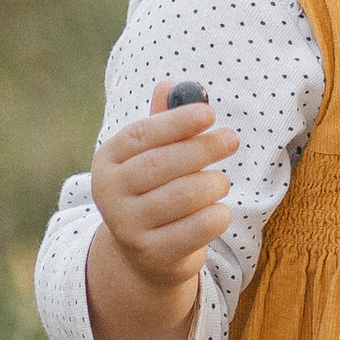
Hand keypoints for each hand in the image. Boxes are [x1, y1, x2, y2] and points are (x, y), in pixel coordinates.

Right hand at [85, 81, 239, 339]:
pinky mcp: (154, 254)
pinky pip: (199, 227)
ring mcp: (129, 227)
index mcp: (108, 161)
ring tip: (221, 182)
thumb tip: (172, 85)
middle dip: (203, 147)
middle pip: (163, 164)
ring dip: (214, 183)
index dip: (176, 122)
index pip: (141, 135)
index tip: (209, 113)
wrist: (145, 252)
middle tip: (231, 139)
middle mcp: (110, 194)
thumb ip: (163, 122)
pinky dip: (218, 214)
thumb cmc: (156, 189)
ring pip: (185, 194)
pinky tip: (218, 211)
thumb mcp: (154, 154)